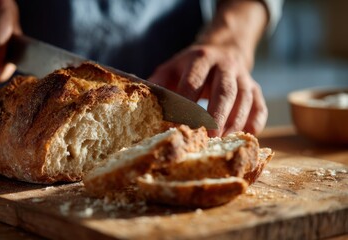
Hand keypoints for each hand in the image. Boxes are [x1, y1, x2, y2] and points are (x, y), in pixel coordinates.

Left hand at [149, 43, 266, 136]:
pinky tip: (244, 137)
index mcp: (200, 58)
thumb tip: (139, 108)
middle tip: (208, 137)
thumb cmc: (190, 67)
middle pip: (223, 91)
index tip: (178, 125)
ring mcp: (244, 77)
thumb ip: (157, 85)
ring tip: (222, 142)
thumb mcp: (171, 68)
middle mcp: (225, 66)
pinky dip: (254, 123)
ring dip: (235, 122)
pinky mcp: (256, 88)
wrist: (223, 50)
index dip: (186, 104)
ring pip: (245, 99)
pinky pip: (260, 107)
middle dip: (215, 115)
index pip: (193, 82)